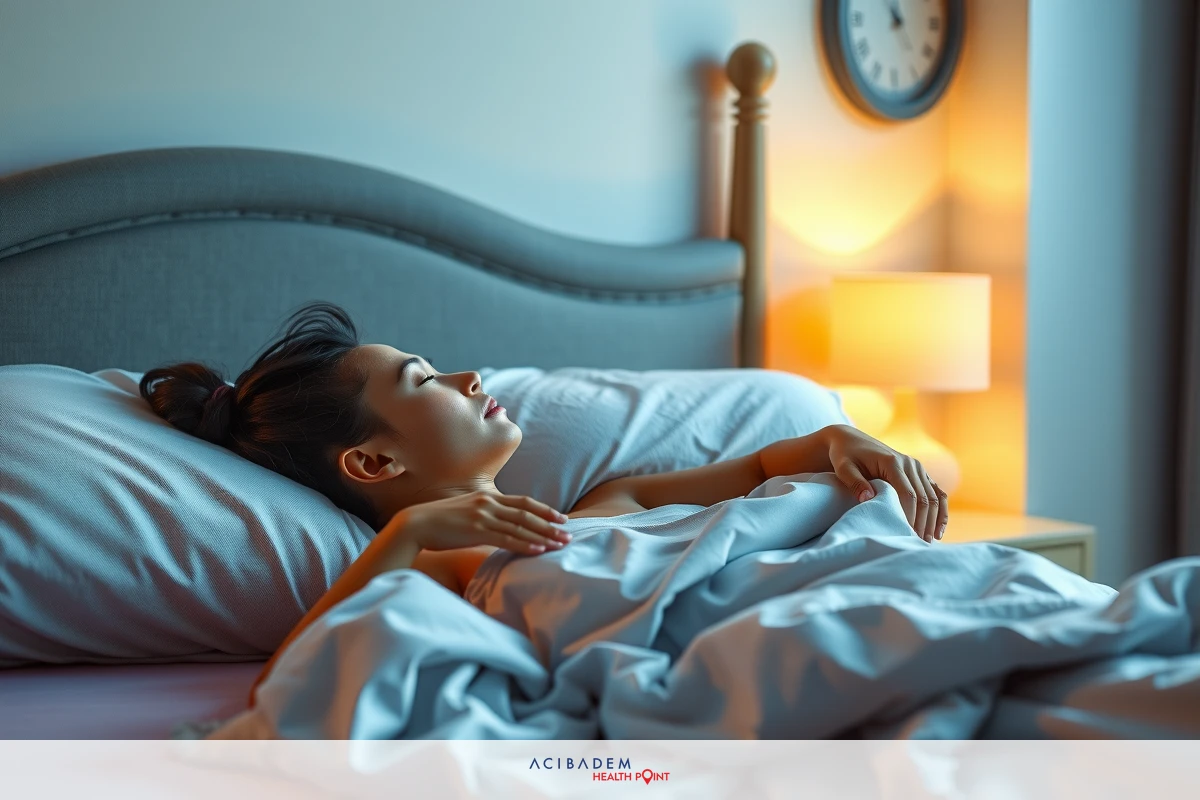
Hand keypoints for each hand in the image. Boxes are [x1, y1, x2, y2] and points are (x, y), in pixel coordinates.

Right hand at [393, 491, 571, 555]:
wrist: (416, 523)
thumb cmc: (440, 521)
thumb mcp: (467, 513)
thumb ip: (485, 516)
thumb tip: (499, 527)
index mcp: (488, 498)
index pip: (524, 503)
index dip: (545, 510)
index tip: (561, 518)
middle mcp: (489, 504)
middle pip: (528, 514)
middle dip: (551, 525)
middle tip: (569, 534)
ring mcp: (483, 516)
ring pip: (521, 527)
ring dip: (543, 536)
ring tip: (561, 545)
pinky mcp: (476, 531)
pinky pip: (506, 539)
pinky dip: (525, 545)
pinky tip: (539, 550)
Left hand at [825, 425, 948, 541]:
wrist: (850, 440)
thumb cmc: (844, 456)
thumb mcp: (843, 468)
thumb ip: (854, 482)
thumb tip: (868, 498)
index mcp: (892, 462)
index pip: (907, 494)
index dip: (909, 516)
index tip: (906, 535)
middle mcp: (910, 463)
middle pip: (924, 498)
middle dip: (923, 522)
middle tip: (918, 544)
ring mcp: (917, 467)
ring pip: (933, 496)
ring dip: (933, 520)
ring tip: (928, 541)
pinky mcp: (919, 473)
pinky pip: (936, 492)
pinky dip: (941, 510)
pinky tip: (939, 529)